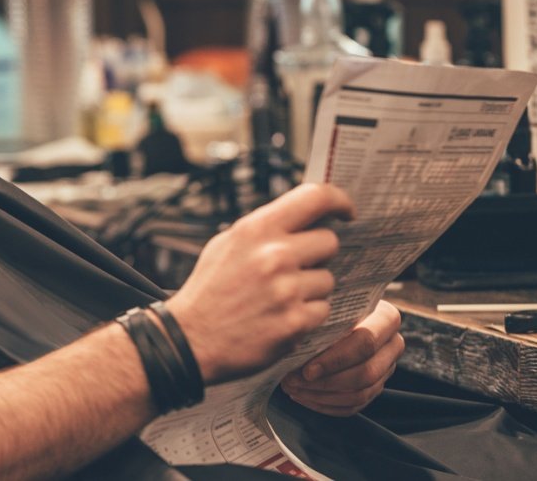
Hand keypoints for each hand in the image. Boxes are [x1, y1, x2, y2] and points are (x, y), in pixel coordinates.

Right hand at [165, 184, 353, 384]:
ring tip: (279, 299)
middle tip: (294, 269)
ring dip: (311, 289)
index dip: (339, 200)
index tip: (347, 212)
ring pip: (328, 280)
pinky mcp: (295, 323)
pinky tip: (280, 318)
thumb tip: (304, 217)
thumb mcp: (227, 244)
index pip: (315, 197)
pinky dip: (306, 316)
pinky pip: (323, 310)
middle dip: (317, 256)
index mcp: (256, 229)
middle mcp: (274, 255)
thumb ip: (265, 229)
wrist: (189, 340)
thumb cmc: (209, 291)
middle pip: (329, 242)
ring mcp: (287, 290)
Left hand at [279, 300, 402, 416]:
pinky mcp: (375, 387)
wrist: (341, 313)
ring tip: (294, 388)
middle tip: (294, 381)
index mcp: (387, 319)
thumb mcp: (330, 306)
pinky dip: (326, 404)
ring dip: (322, 395)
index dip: (336, 360)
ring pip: (360, 393)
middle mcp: (393, 345)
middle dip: (327, 382)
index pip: (366, 342)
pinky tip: (303, 396)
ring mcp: (386, 369)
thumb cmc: (332, 306)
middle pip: (366, 373)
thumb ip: (323, 321)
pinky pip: (354, 405)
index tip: (307, 370)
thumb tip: (297, 343)